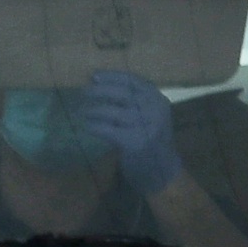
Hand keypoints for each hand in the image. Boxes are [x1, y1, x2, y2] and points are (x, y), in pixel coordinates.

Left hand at [76, 67, 184, 199]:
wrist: (164, 170)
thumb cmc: (151, 138)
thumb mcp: (149, 114)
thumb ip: (134, 100)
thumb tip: (99, 83)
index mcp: (158, 99)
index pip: (133, 81)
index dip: (112, 77)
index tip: (94, 76)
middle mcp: (154, 109)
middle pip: (122, 93)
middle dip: (100, 91)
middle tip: (83, 92)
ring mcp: (146, 126)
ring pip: (113, 112)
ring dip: (94, 110)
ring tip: (83, 112)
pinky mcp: (136, 142)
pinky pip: (109, 130)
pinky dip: (96, 127)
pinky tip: (88, 127)